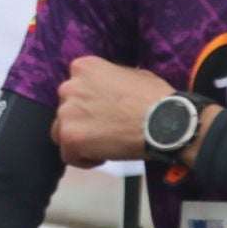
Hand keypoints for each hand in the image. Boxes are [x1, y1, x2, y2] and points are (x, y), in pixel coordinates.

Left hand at [52, 56, 173, 168]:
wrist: (164, 122)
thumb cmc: (155, 98)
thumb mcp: (132, 74)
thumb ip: (109, 80)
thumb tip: (106, 89)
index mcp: (83, 68)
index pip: (74, 89)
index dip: (89, 104)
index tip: (104, 113)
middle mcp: (69, 87)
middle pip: (66, 110)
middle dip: (83, 121)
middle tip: (106, 130)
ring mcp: (67, 113)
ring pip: (62, 132)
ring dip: (80, 139)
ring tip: (105, 144)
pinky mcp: (70, 137)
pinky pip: (68, 155)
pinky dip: (84, 159)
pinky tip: (104, 156)